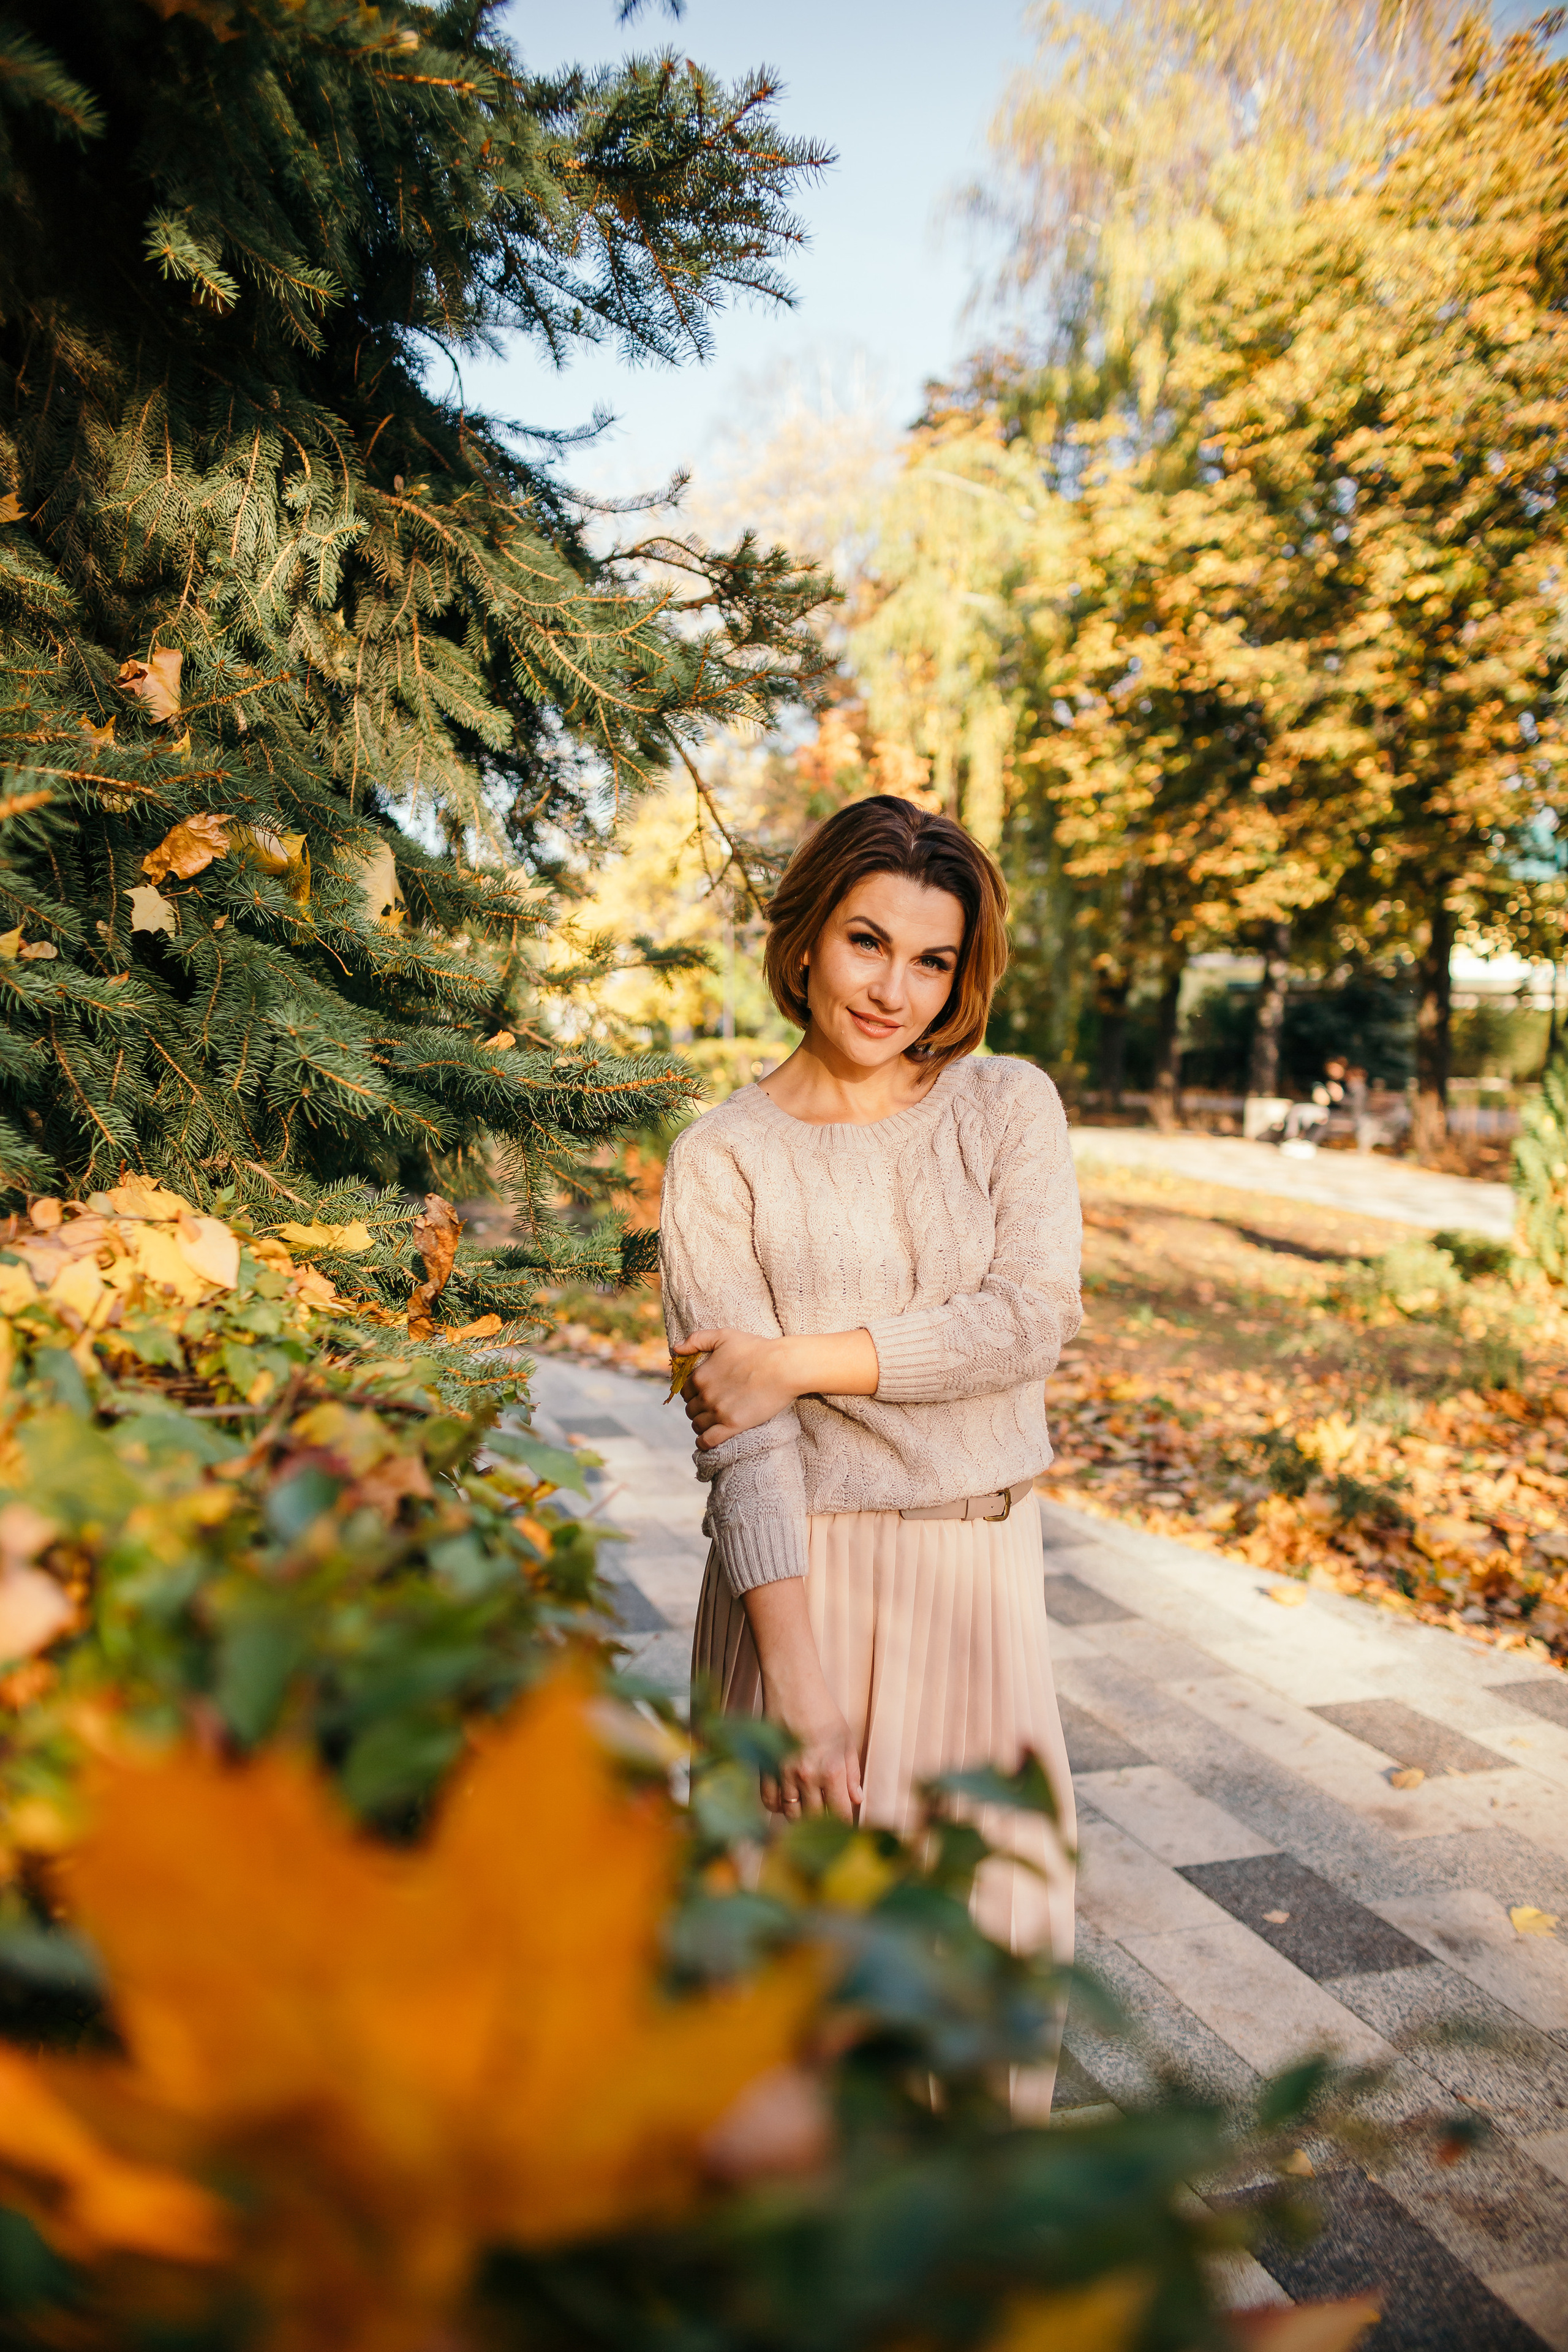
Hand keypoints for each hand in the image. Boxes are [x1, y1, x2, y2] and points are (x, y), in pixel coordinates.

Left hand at [677, 1327, 800, 1448]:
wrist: (782, 1366)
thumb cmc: (756, 1349)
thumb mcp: (724, 1336)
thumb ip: (697, 1339)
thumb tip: (676, 1349)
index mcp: (700, 1375)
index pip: (685, 1392)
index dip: (692, 1394)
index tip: (703, 1395)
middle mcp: (705, 1395)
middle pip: (691, 1410)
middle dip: (698, 1410)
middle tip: (711, 1408)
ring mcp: (718, 1412)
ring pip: (697, 1425)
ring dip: (702, 1425)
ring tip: (712, 1423)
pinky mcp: (732, 1425)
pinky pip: (708, 1440)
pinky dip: (704, 1443)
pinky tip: (707, 1441)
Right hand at [760, 1696, 862, 1822]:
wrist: (793, 1690)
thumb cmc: (824, 1713)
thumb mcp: (846, 1741)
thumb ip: (852, 1773)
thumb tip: (857, 1800)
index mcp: (831, 1771)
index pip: (840, 1813)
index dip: (844, 1822)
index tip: (844, 1822)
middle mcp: (807, 1777)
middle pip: (815, 1818)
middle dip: (823, 1820)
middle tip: (826, 1814)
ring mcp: (783, 1774)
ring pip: (791, 1814)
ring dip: (801, 1816)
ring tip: (808, 1807)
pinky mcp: (765, 1768)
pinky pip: (769, 1801)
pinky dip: (778, 1807)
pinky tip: (787, 1800)